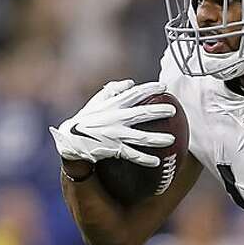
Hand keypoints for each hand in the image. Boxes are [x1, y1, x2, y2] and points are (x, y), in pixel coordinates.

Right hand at [49, 80, 175, 168]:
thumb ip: (113, 90)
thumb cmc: (86, 119)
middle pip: (141, 113)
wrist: (69, 139)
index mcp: (113, 105)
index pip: (134, 94)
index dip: (149, 89)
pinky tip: (156, 162)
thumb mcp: (96, 102)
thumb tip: (131, 82)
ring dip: (157, 139)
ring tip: (172, 140)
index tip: (164, 86)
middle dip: (158, 111)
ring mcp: (115, 134)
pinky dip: (144, 159)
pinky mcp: (113, 148)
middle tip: (173, 110)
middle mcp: (115, 118)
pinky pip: (132, 154)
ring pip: (140, 137)